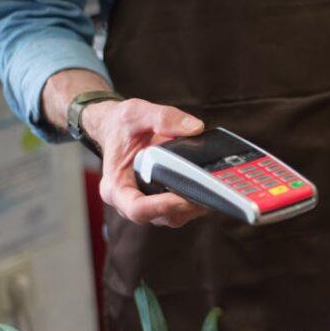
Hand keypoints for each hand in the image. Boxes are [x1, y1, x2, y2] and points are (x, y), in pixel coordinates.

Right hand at [84, 99, 208, 227]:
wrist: (118, 129)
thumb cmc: (121, 125)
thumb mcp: (137, 113)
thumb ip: (164, 118)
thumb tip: (195, 128)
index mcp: (116, 187)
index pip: (136, 209)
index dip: (161, 207)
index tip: (182, 197)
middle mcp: (129, 202)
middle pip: (161, 216)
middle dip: (186, 206)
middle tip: (209, 191)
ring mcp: (147, 205)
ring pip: (174, 217)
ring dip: (195, 206)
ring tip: (214, 188)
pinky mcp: (162, 202)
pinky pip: (181, 210)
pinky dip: (196, 201)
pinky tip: (209, 187)